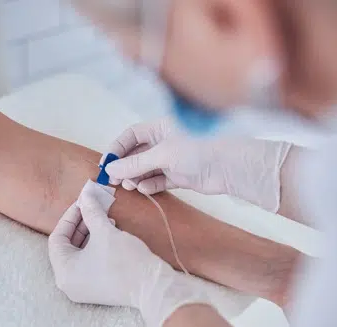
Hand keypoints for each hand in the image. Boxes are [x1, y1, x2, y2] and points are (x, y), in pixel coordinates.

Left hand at [48, 191, 209, 326]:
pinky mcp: (96, 289)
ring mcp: (82, 288)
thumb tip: (85, 196)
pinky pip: (88, 263)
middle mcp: (68, 283)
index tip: (82, 203)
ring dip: (89, 235)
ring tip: (104, 220)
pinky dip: (95, 248)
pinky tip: (109, 234)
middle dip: (80, 225)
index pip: (57, 238)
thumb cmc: (126, 261)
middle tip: (92, 208)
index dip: (69, 217)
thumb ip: (91, 212)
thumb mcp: (105, 231)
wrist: (152, 286)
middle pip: (67, 246)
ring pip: (79, 254)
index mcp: (64, 272)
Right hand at [104, 119, 291, 211]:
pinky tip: (144, 189)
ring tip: (129, 185)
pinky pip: (158, 180)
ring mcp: (173, 159)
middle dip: (125, 166)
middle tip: (113, 180)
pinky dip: (150, 185)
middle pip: (137, 154)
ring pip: (146, 169)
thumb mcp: (163, 154)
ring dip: (135, 177)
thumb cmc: (200, 149)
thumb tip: (111, 170)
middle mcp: (166, 141)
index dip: (117, 148)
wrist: (230, 167)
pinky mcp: (181, 176)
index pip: (131, 135)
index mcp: (161, 127)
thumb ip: (136, 164)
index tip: (107, 164)